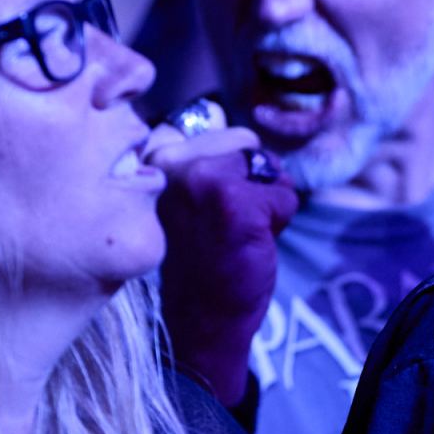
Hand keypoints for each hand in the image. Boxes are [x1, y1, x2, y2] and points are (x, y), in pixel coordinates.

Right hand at [148, 103, 297, 406]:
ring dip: (264, 198)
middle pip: (242, 140)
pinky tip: (248, 242)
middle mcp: (167, 160)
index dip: (220, 159)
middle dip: (248, 180)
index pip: (204, 120)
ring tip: (232, 230)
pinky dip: (280, 218)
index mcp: (150, 156)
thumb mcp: (183, 195)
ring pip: (265, 165)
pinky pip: (283, 194)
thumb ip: (195, 156)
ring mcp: (199, 177)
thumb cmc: (197, 255)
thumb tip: (219, 117)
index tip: (203, 198)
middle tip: (220, 222)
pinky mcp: (233, 200)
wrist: (200, 316)